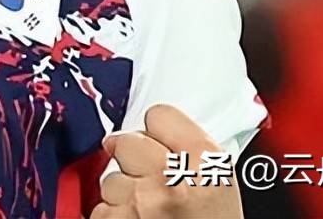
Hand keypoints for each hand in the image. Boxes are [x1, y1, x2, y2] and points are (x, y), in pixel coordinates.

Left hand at [89, 103, 242, 218]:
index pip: (160, 114)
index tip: (162, 144)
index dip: (159, 132)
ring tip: (150, 215)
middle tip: (153, 183)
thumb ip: (192, 153)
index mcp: (207, 165)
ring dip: (123, 195)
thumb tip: (151, 129)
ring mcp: (141, 203)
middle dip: (134, 160)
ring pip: (110, 177)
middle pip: (128, 141)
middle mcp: (173, 179)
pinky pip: (101, 208)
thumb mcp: (220, 189)